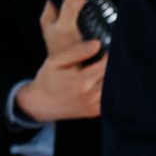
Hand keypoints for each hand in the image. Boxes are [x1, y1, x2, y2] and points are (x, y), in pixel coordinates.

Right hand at [14, 0, 104, 123]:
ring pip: (114, 87)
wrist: (40, 104)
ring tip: (111, 67)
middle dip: (115, 64)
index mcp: (81, 81)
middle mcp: (90, 95)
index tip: (111, 47)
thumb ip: (76, 51)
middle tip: (115, 55)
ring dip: (115, 76)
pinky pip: (110, 98)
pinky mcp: (95, 112)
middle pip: (113, 76)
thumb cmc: (48, 80)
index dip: (111, 53)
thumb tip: (98, 44)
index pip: (107, 63)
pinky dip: (111, 89)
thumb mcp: (55, 61)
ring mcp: (94, 105)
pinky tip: (105, 80)